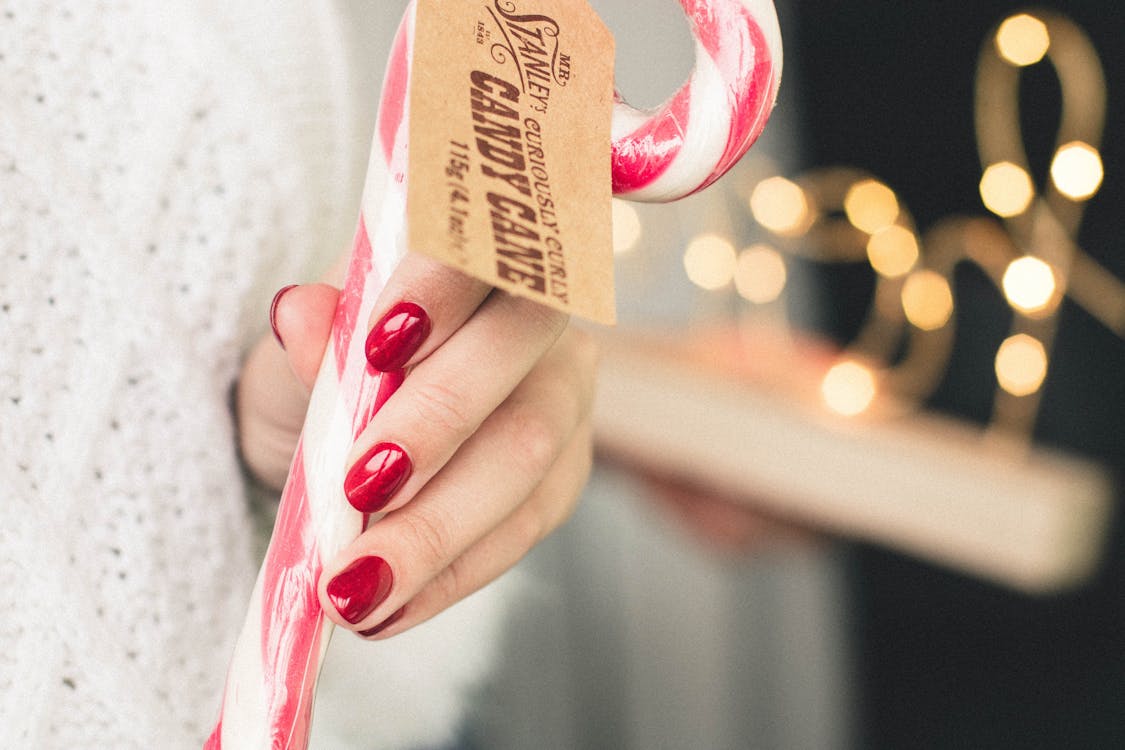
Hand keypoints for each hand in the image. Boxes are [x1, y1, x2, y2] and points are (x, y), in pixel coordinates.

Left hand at [236, 252, 595, 638]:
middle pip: (515, 352)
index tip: (376, 343)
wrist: (343, 444)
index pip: (476, 248)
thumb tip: (302, 313)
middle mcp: (536, 318)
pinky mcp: (562, 477)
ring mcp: (562, 397)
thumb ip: (307, 342)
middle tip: (356, 488)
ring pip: (527, 451)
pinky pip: (523, 527)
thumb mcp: (292, 359)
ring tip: (356, 586)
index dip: (441, 289)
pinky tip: (389, 605)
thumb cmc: (321, 383)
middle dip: (436, 423)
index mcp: (471, 258)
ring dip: (437, 525)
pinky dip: (451, 572)